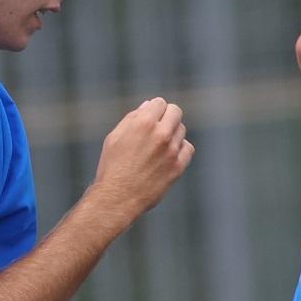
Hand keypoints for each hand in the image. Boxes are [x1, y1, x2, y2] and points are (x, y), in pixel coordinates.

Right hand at [86, 97, 192, 220]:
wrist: (118, 198)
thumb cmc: (112, 166)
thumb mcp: (115, 137)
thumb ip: (132, 118)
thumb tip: (148, 105)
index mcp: (143, 123)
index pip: (160, 103)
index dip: (154, 109)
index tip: (150, 117)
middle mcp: (160, 134)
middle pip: (175, 112)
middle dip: (167, 116)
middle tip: (157, 127)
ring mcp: (172, 150)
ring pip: (181, 130)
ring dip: (172, 133)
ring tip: (157, 146)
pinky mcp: (178, 166)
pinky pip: (188, 148)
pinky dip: (180, 149)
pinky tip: (168, 155)